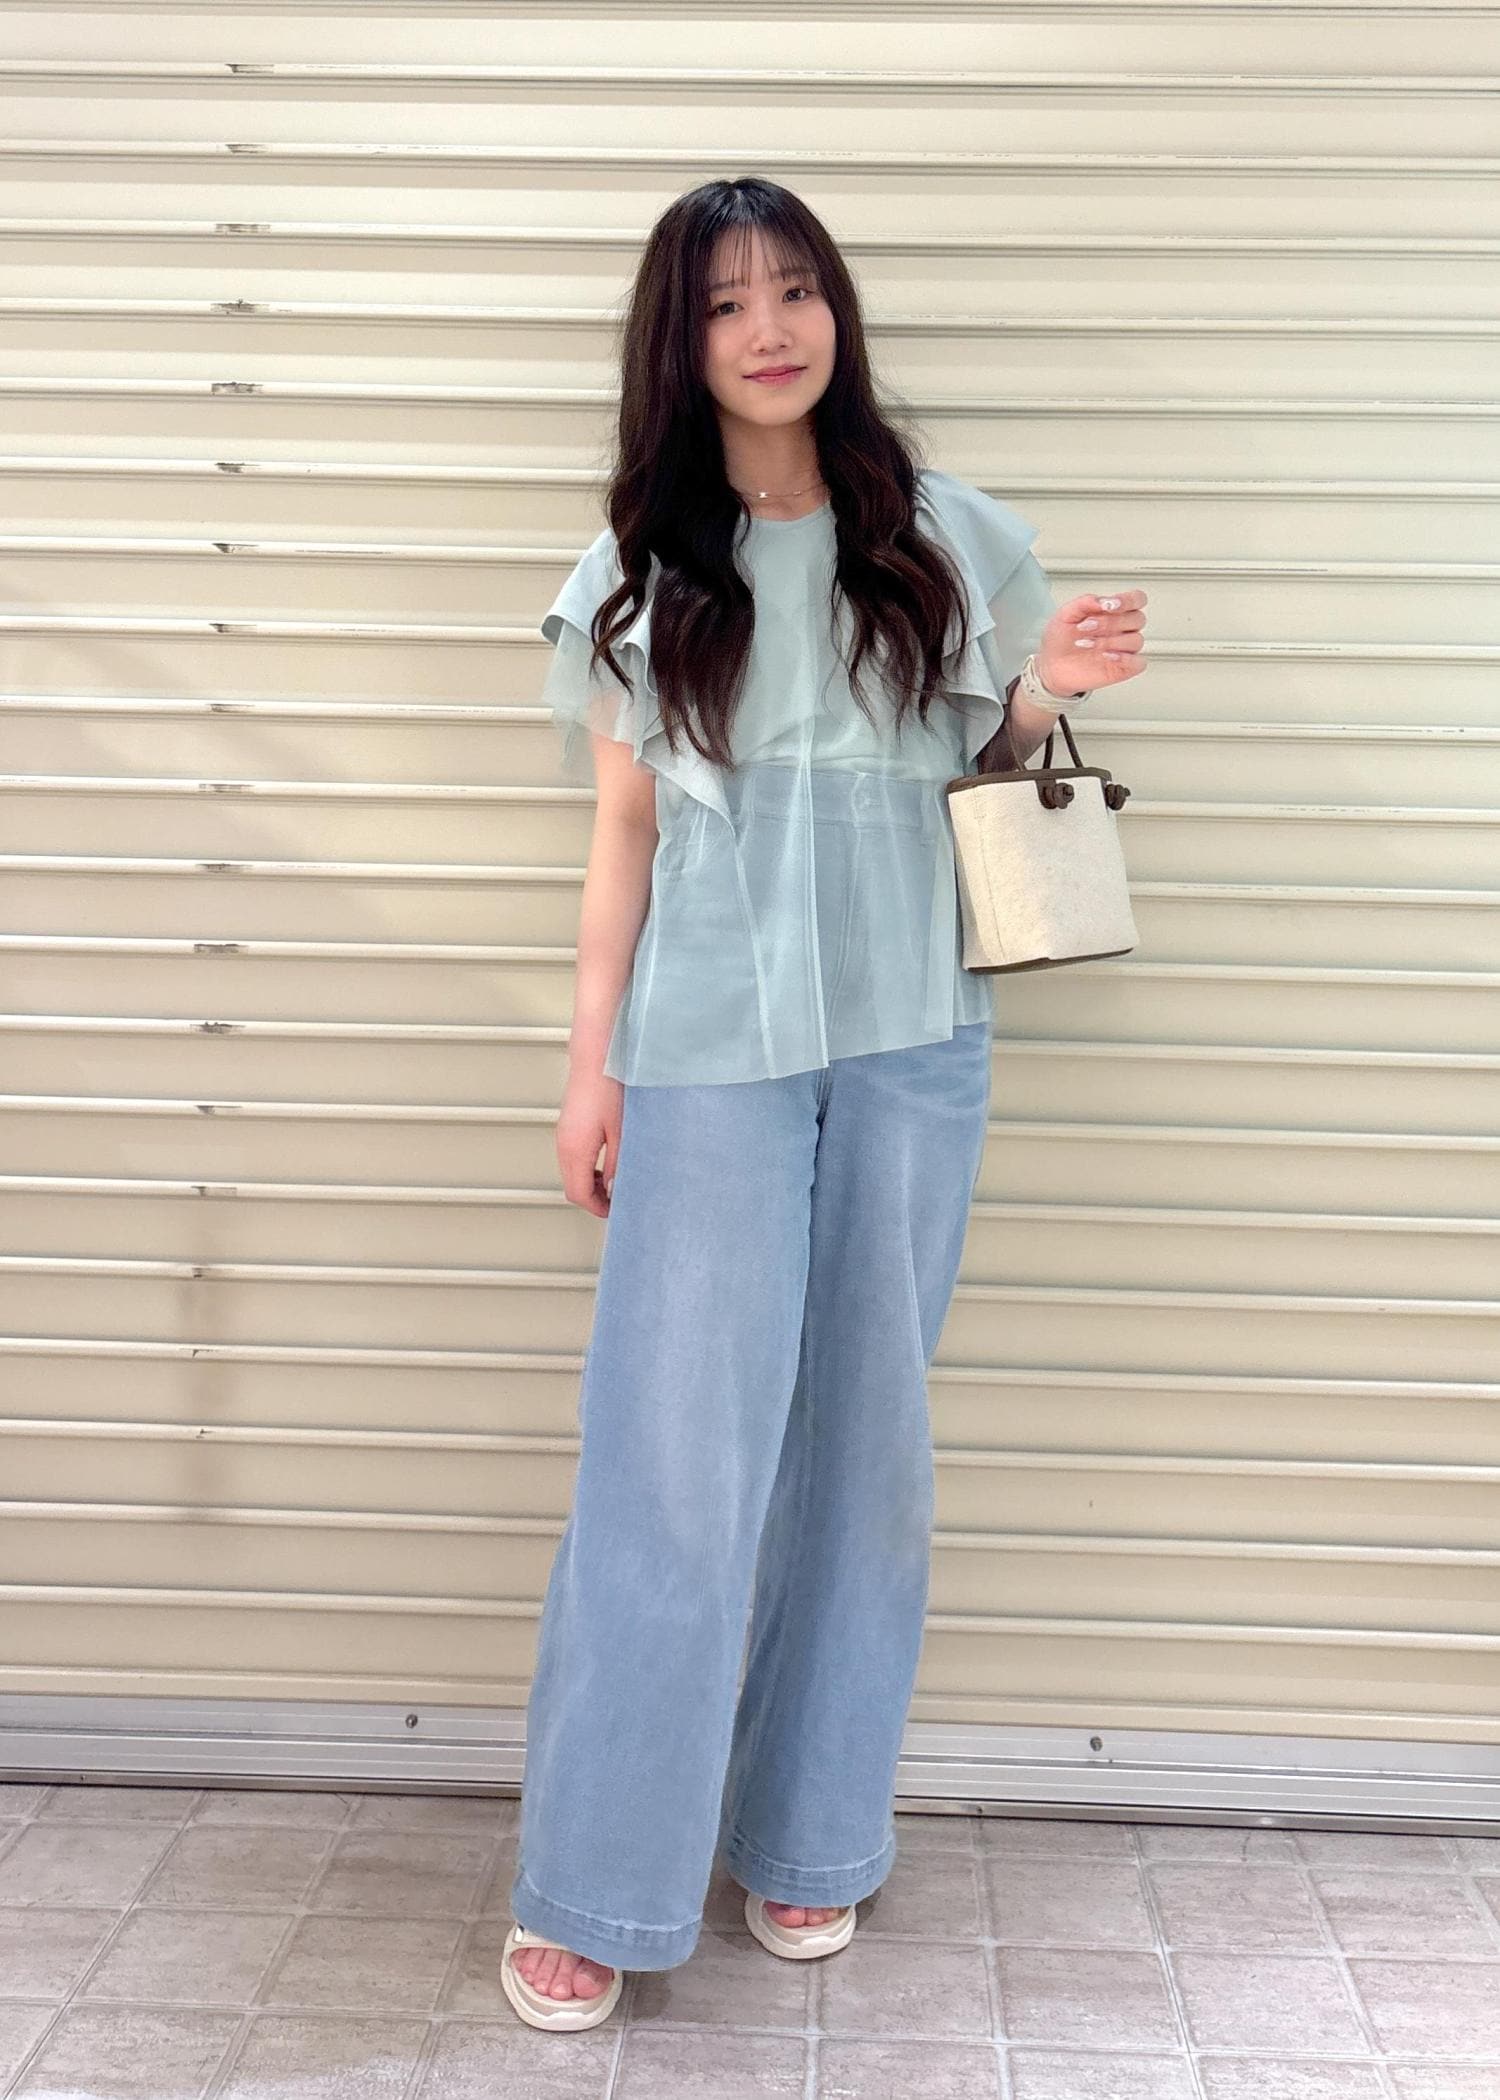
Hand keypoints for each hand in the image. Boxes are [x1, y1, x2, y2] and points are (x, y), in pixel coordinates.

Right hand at [557, 1070, 622, 1218]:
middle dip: (594, 1199)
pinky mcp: (568, 1127)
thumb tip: (617, 1188)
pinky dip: (587, 1169)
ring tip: (615, 1183)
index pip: (579, 1194)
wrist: (596, 1057)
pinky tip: (605, 1165)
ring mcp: (563, 1135)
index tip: (615, 1211)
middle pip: (572, 1187)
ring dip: (591, 1184)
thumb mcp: (622, 1132)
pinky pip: (572, 1159)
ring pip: (572, 1174)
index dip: (598, 1208)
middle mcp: (564, 1145)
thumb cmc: (610, 1087)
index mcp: (575, 1150)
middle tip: (617, 1201)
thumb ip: (619, 1164)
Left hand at [1037, 589, 1148, 697]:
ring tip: (1087, 643)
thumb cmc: (1060, 639)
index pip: (1136, 599)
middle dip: (1110, 622)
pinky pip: (1138, 663)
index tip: (1109, 606)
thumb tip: (1102, 600)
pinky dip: (1126, 659)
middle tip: (1086, 627)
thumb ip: (1084, 603)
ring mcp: (1124, 649)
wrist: (1050, 665)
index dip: (1128, 600)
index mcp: (1114, 612)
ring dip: (1110, 641)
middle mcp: (1122, 629)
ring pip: (1136, 640)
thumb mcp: (1066, 614)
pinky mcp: (1123, 668)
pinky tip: (1107, 656)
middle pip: (1137, 619)